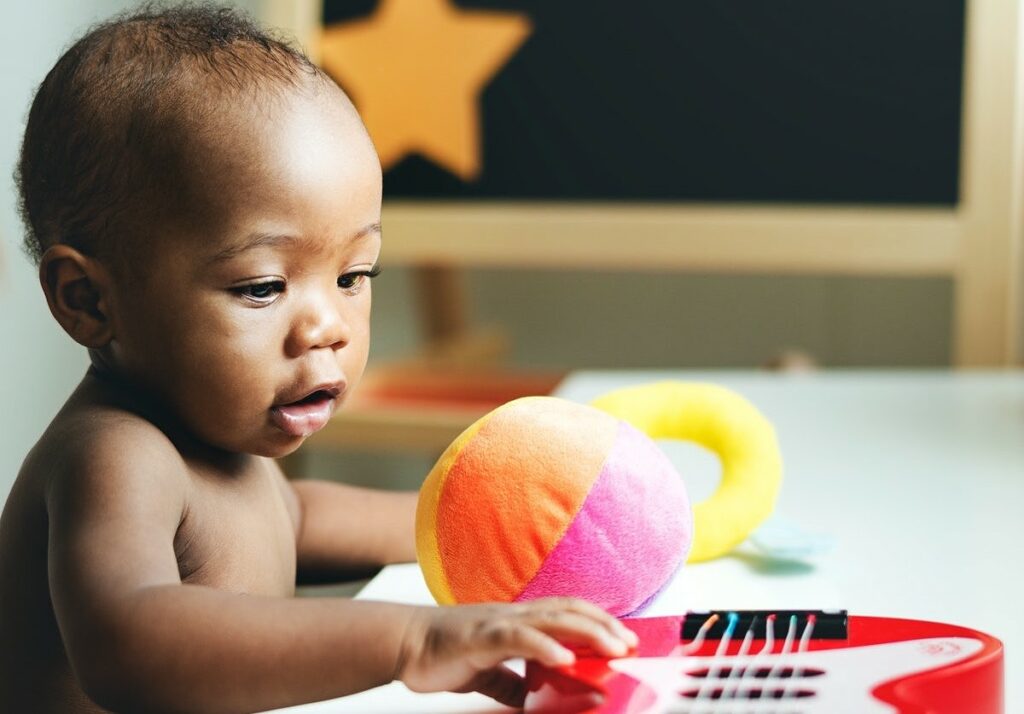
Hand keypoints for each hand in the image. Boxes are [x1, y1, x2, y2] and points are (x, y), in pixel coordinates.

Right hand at [395, 597, 637, 706]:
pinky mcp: (480, 636)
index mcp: (517, 621)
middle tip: (631, 645)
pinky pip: (518, 638)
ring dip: (587, 632)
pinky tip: (564, 658)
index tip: (626, 639)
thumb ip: (513, 683)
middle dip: (604, 626)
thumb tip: (534, 697)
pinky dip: (544, 646)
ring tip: (613, 649)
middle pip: (569, 611)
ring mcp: (498, 622)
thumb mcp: (489, 672)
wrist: (403, 642)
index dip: (598, 622)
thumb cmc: (444, 652)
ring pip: (551, 618)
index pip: (567, 612)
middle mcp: (513, 615)